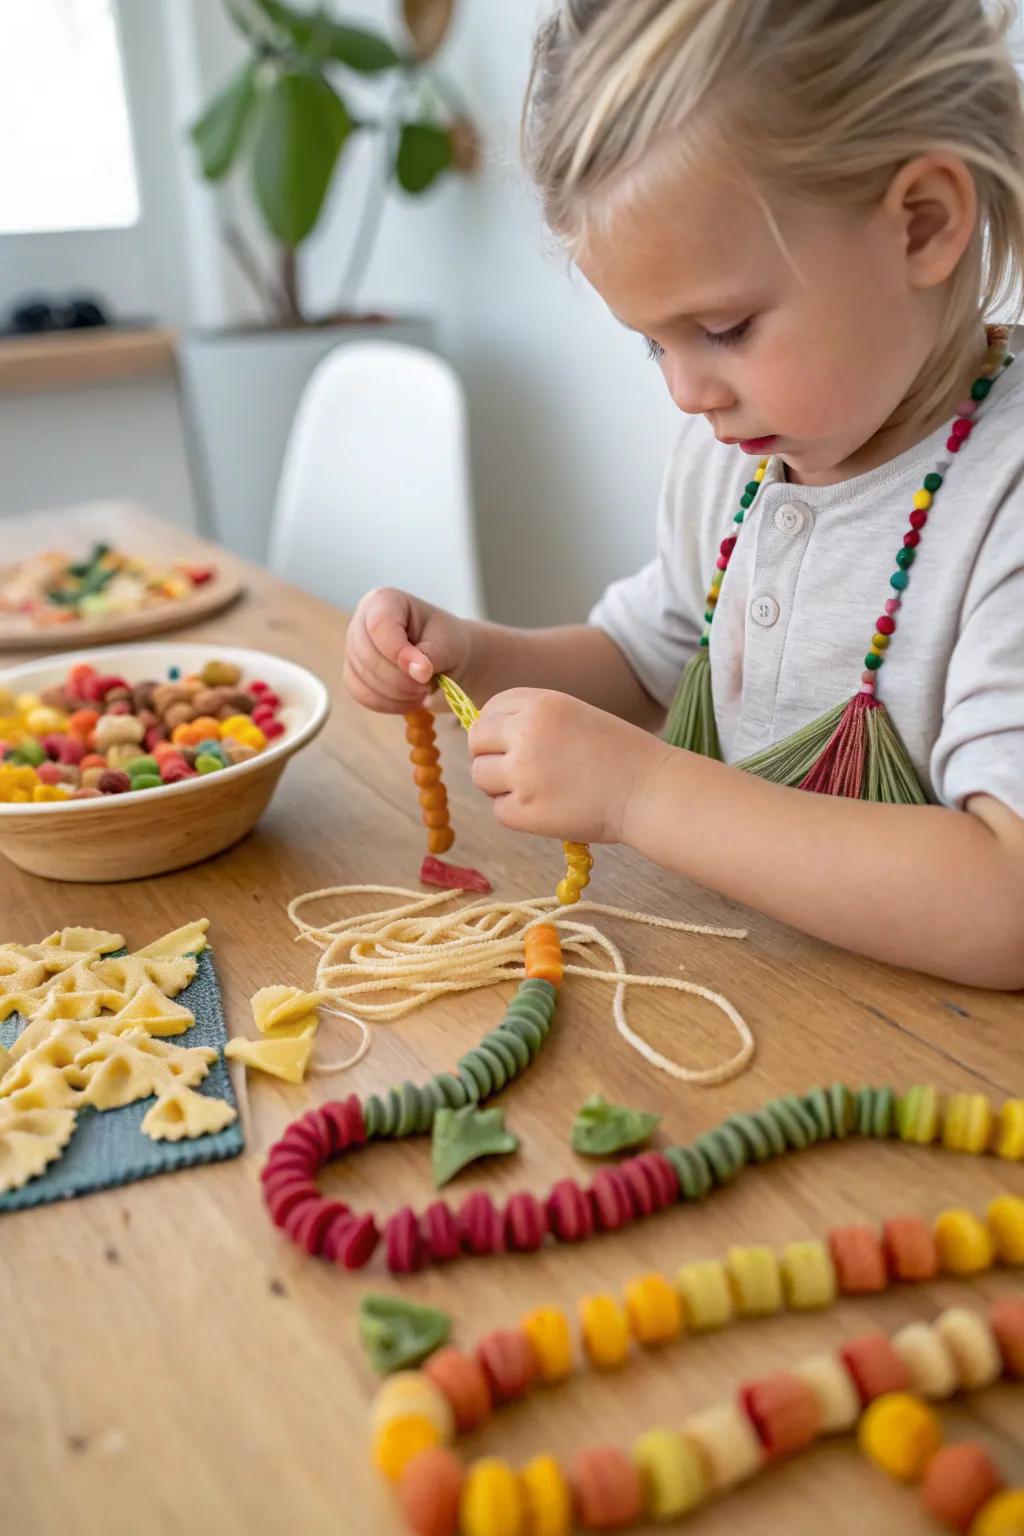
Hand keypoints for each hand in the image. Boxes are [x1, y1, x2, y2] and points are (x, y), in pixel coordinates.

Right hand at [344, 587, 471, 713]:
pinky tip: (409, 700)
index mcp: (385, 601)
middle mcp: (362, 621)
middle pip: (367, 655)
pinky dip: (388, 704)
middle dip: (399, 678)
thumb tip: (417, 671)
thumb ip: (432, 654)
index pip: (379, 626)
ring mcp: (354, 649)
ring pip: (363, 678)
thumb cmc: (448, 643)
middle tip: (427, 684)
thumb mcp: (449, 644)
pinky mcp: (354, 674)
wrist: (448, 660)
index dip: (398, 652)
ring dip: (396, 693)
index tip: (424, 672)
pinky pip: (362, 694)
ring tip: (422, 690)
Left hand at [468, 688, 670, 844]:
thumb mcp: (575, 716)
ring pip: (481, 776)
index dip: (496, 728)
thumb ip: (534, 721)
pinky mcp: (523, 811)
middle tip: (518, 770)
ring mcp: (522, 773)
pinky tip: (548, 808)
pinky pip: (499, 810)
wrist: (649, 791)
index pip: (490, 709)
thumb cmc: (621, 755)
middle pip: (477, 742)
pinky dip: (516, 813)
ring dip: (500, 785)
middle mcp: (525, 733)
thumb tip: (490, 738)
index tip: (511, 742)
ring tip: (537, 789)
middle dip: (490, 755)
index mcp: (540, 704)